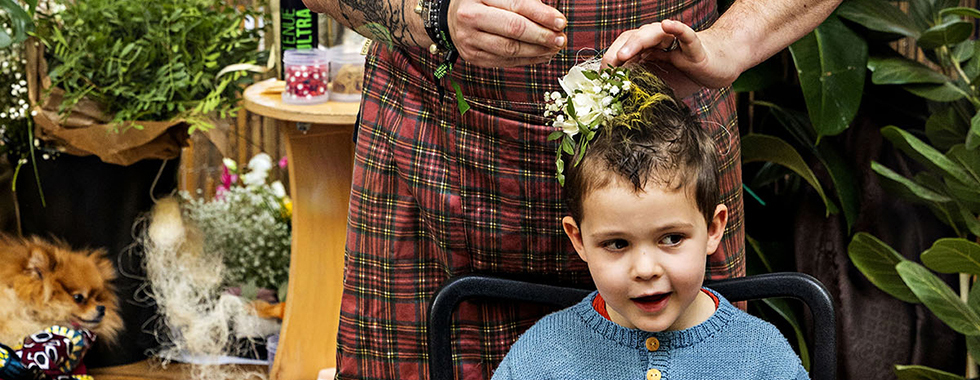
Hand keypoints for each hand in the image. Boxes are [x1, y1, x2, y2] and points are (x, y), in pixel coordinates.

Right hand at [449, 0, 566, 66]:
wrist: (452, 18)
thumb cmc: (481, 2)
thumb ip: (524, 2)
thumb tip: (552, 18)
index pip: (516, 5)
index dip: (541, 15)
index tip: (560, 21)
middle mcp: (470, 17)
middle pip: (513, 30)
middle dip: (541, 35)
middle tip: (560, 38)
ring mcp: (469, 40)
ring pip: (510, 49)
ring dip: (537, 51)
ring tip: (554, 48)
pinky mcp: (473, 57)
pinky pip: (505, 61)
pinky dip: (527, 60)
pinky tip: (542, 55)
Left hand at [601, 19, 741, 97]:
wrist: (717, 68)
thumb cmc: (685, 75)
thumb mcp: (658, 84)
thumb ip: (640, 86)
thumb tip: (615, 100)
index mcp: (647, 50)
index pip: (624, 49)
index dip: (610, 61)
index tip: (600, 77)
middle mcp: (658, 41)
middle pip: (633, 38)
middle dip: (617, 52)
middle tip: (608, 67)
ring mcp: (676, 41)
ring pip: (654, 34)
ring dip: (637, 42)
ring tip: (624, 53)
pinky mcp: (695, 46)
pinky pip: (686, 34)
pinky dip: (677, 28)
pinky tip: (668, 24)